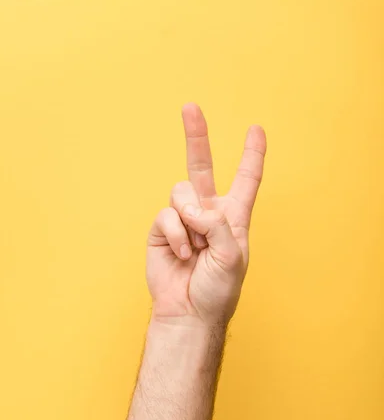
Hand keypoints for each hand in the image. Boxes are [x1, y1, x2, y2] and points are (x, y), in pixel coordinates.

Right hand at [147, 103, 265, 326]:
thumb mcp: (233, 256)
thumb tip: (190, 207)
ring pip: (180, 192)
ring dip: (189, 221)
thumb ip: (216, 224)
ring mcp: (182, 220)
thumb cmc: (217, 289)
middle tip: (190, 107)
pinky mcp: (162, 230)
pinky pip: (166, 216)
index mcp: (232, 217)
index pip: (245, 180)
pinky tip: (183, 254)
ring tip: (195, 249)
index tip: (256, 130)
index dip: (251, 155)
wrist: (189, 312)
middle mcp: (207, 213)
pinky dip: (177, 235)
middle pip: (201, 166)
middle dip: (196, 136)